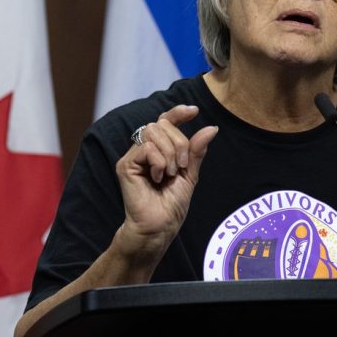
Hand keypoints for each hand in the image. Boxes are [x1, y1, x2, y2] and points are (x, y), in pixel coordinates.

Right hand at [114, 105, 217, 258]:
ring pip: (154, 132)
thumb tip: (211, 128)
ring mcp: (133, 156)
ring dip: (170, 153)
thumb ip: (196, 151)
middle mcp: (144, 150)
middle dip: (179, 143)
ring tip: (170, 174)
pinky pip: (147, 147)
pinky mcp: (125, 165)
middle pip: (162, 124)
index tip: (193, 111)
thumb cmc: (172, 204)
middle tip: (182, 167)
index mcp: (159, 150)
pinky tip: (158, 177)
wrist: (160, 226)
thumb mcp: (190, 174)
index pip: (165, 121)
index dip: (177, 112)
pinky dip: (159, 161)